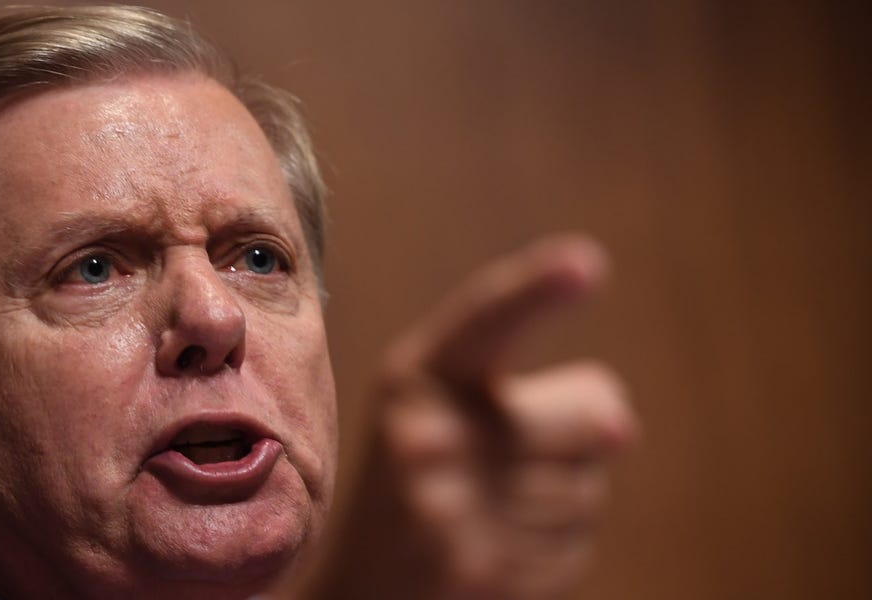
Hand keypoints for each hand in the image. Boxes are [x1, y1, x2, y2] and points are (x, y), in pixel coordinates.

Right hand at [301, 234, 638, 598]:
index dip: (536, 289)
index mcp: (415, 376)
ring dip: (561, 496)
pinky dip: (551, 546)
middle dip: (577, 434)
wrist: (363, 584)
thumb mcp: (442, 407)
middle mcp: (427, 436)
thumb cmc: (417, 475)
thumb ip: (534, 390)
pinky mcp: (484, 571)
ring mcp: (452, 509)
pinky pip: (577, 543)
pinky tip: (495, 544)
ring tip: (489, 505)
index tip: (587, 262)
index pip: (487, 320)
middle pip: (594, 415)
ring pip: (590, 486)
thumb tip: (622, 427)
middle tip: (510, 453)